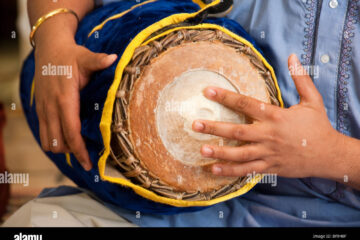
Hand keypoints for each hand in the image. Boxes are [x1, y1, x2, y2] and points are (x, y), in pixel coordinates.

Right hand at [34, 36, 116, 170]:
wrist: (48, 49)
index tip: (88, 164)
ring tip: (78, 150)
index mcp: (65, 98)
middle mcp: (51, 106)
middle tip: (87, 160)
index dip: (79, 150)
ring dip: (61, 148)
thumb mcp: (85, 57)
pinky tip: (66, 140)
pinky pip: (42, 133)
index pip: (71, 131)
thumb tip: (114, 59)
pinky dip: (52, 140)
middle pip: (58, 142)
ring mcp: (43, 108)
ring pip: (47, 141)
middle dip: (72, 153)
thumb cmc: (70, 55)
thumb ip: (98, 61)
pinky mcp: (39, 109)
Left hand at [192, 54, 344, 178]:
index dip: (226, 97)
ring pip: (240, 154)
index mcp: (276, 116)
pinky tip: (214, 169)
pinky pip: (247, 170)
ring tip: (201, 149)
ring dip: (220, 152)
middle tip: (195, 124)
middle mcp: (269, 135)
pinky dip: (231, 171)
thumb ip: (301, 78)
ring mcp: (268, 153)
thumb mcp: (312, 100)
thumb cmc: (318, 126)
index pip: (246, 104)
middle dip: (215, 127)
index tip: (207, 91)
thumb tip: (291, 56)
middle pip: (238, 131)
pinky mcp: (270, 167)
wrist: (329, 155)